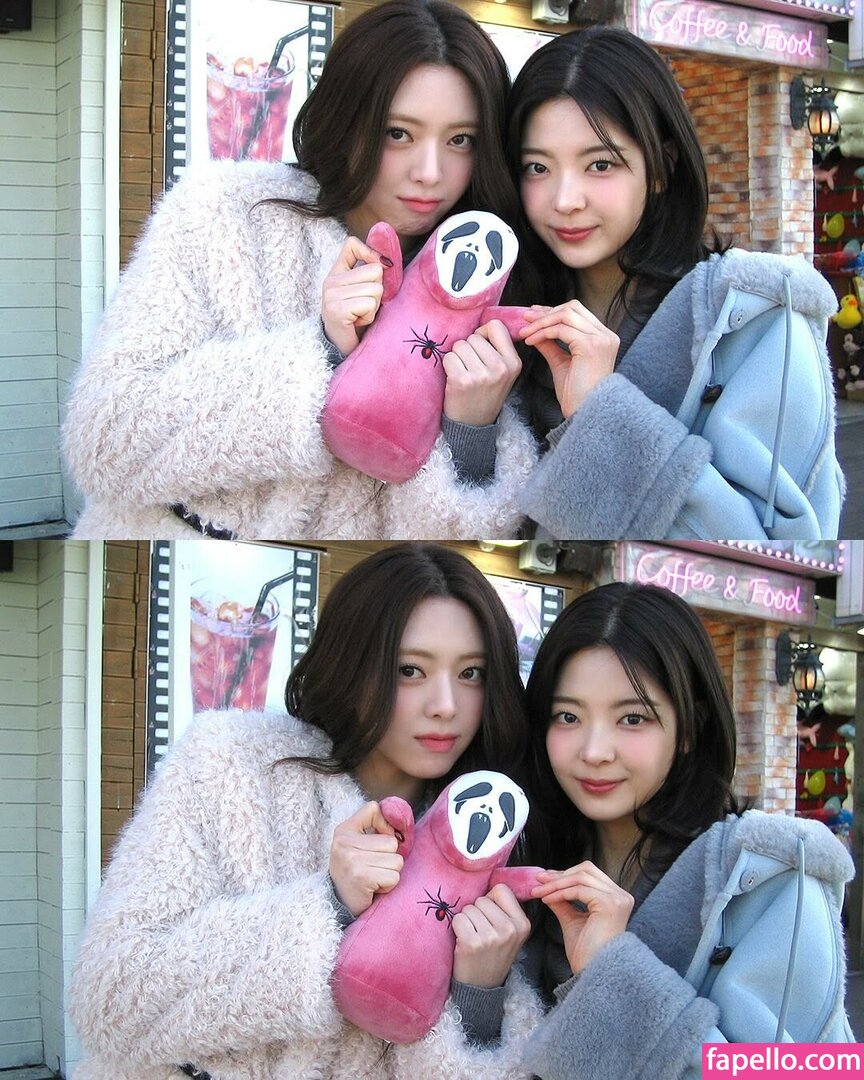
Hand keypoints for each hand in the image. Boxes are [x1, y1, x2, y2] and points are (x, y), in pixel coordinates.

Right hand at [322, 237, 391, 356]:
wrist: (340, 348)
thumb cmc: (356, 320)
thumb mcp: (362, 292)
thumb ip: (370, 274)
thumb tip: (387, 262)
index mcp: (336, 272)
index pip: (351, 244)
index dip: (370, 252)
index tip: (378, 269)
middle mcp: (331, 281)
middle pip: (374, 270)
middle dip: (378, 291)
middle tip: (364, 306)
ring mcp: (331, 295)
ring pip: (375, 289)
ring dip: (374, 307)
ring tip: (360, 315)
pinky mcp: (337, 310)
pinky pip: (369, 304)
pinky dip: (369, 316)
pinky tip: (357, 322)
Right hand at [329, 801, 403, 916]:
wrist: (339, 904)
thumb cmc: (355, 871)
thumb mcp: (357, 843)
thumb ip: (375, 829)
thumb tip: (400, 829)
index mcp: (344, 830)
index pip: (373, 808)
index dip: (384, 825)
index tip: (377, 843)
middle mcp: (344, 842)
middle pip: (392, 842)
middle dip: (389, 858)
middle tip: (372, 868)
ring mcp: (352, 859)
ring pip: (397, 861)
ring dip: (390, 873)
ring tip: (373, 878)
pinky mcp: (361, 877)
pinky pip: (394, 877)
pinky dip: (388, 885)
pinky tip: (373, 888)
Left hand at [442, 319, 521, 426]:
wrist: (474, 425)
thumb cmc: (486, 394)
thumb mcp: (504, 373)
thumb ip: (498, 349)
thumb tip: (482, 324)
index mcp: (513, 362)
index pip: (496, 326)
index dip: (483, 333)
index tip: (480, 346)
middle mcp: (500, 367)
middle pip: (474, 337)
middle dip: (468, 348)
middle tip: (470, 367)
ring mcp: (481, 375)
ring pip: (460, 345)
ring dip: (457, 357)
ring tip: (463, 373)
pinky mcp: (462, 381)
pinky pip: (449, 357)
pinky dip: (448, 366)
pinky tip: (454, 379)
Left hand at [451, 883, 530, 987]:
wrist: (482, 988)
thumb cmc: (493, 954)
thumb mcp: (511, 933)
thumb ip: (505, 910)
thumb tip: (491, 878)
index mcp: (522, 924)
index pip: (501, 890)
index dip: (491, 900)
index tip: (490, 916)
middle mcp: (509, 929)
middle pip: (482, 899)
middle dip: (477, 912)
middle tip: (481, 932)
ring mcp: (491, 937)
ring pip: (469, 908)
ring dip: (467, 920)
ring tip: (473, 937)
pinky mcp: (472, 943)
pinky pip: (458, 918)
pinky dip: (457, 928)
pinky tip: (464, 942)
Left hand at [519, 301, 618, 417]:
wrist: (585, 413)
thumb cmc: (577, 396)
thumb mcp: (561, 363)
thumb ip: (550, 345)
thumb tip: (534, 330)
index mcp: (602, 338)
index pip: (576, 312)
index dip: (552, 311)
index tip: (533, 315)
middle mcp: (605, 335)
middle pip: (572, 307)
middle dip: (546, 312)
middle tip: (525, 319)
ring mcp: (600, 339)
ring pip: (565, 315)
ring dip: (541, 322)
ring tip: (525, 332)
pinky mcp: (590, 346)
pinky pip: (561, 330)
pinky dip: (543, 332)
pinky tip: (531, 341)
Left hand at [531, 861, 632, 974]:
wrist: (593, 974)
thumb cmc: (586, 954)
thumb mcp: (572, 920)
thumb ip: (563, 901)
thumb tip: (547, 885)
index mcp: (615, 898)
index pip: (588, 874)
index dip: (565, 874)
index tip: (544, 879)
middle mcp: (621, 895)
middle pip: (586, 870)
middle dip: (560, 874)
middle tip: (539, 881)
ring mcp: (617, 899)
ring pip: (580, 878)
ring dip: (556, 883)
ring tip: (539, 892)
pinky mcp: (610, 904)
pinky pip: (578, 890)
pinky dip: (560, 892)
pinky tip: (547, 899)